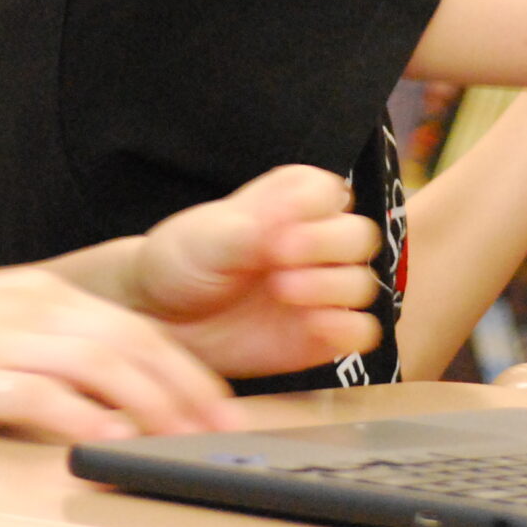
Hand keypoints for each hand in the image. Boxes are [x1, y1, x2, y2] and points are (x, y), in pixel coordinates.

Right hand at [0, 267, 242, 443]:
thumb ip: (48, 347)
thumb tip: (110, 391)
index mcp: (43, 293)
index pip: (137, 328)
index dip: (188, 369)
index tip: (222, 407)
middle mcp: (31, 306)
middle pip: (132, 344)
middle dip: (187, 390)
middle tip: (222, 432)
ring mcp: (0, 338)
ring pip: (100, 365)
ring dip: (151, 405)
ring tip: (183, 440)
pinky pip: (42, 395)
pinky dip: (84, 418)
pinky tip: (112, 441)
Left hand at [128, 167, 383, 378]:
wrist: (163, 320)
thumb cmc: (183, 263)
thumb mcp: (204, 239)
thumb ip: (247, 230)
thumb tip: (284, 218)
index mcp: (294, 201)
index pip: (330, 192)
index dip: (312, 209)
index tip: (275, 228)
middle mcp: (318, 241)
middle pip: (360, 236)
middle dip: (327, 246)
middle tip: (280, 258)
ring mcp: (324, 289)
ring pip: (363, 283)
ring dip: (332, 286)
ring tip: (282, 291)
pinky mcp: (324, 334)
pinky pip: (360, 332)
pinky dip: (346, 328)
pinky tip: (311, 326)